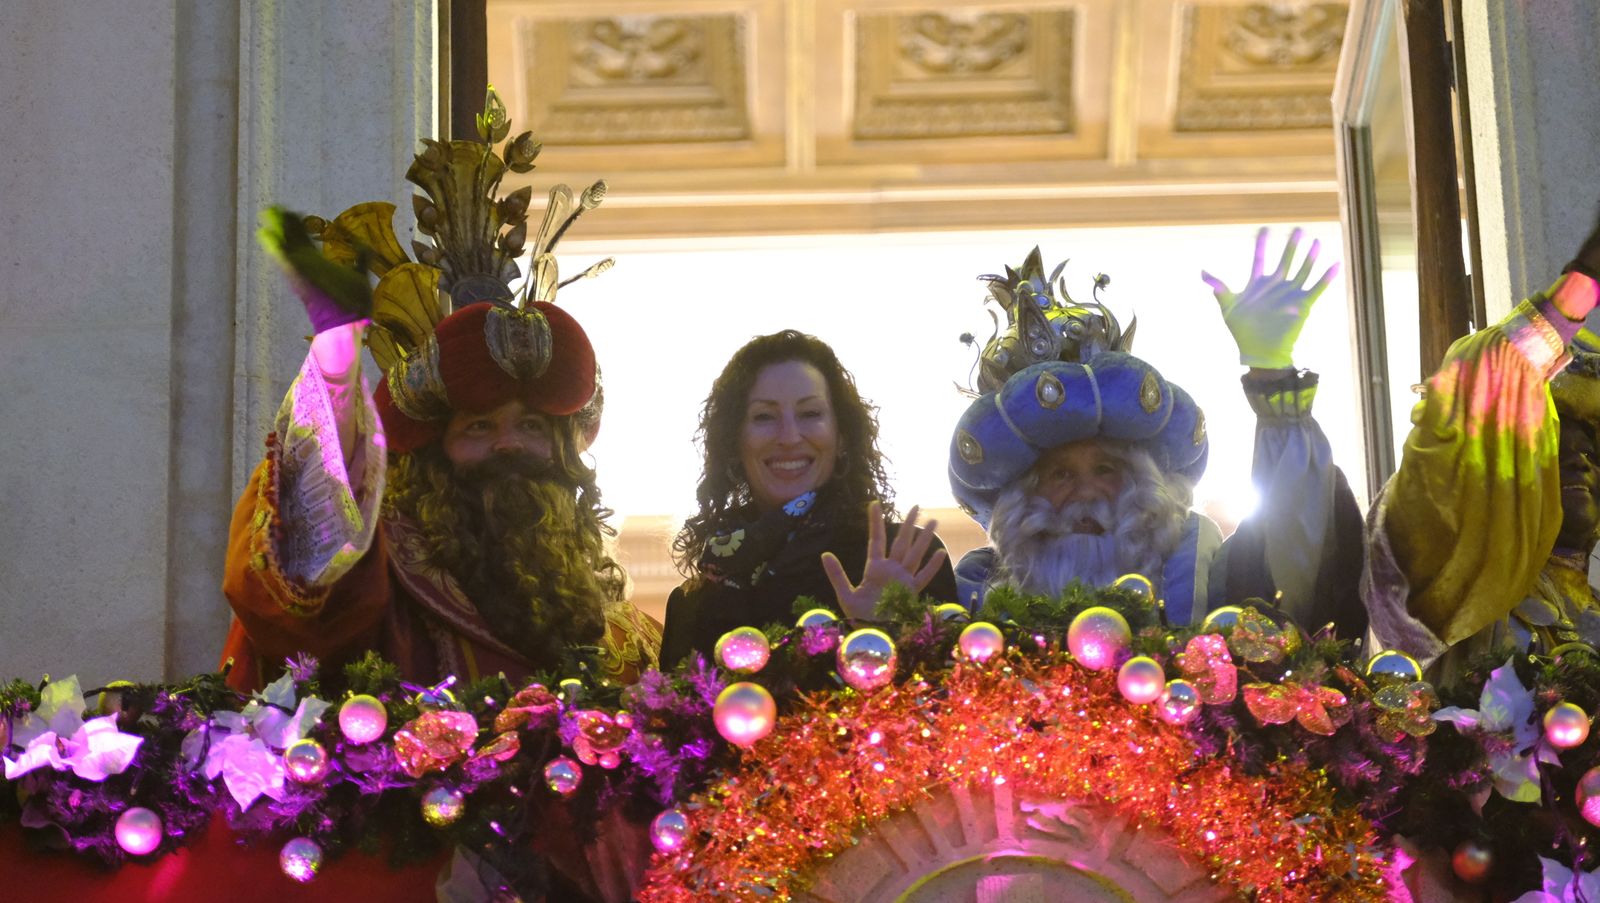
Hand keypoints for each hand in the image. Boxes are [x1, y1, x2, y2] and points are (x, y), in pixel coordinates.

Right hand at [257, 206, 372, 333]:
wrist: (350, 320)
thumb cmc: (354, 301)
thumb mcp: (359, 274)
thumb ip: (362, 257)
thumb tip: (365, 244)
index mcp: (319, 263)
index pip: (305, 240)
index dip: (298, 226)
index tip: (292, 211)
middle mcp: (307, 265)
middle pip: (292, 239)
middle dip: (283, 223)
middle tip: (275, 206)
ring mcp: (301, 271)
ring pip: (285, 246)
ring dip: (275, 230)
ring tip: (267, 214)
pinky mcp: (299, 277)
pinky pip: (284, 260)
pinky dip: (274, 248)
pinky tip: (264, 234)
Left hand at [822, 502, 948, 620]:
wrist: (873, 635)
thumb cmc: (858, 618)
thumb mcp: (845, 594)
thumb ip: (837, 574)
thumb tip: (825, 554)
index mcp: (874, 569)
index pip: (876, 540)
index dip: (876, 522)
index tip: (875, 504)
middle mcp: (891, 570)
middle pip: (902, 542)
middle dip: (908, 524)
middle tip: (916, 506)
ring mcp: (903, 580)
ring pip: (915, 554)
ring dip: (924, 538)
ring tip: (933, 522)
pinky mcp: (912, 592)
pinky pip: (924, 576)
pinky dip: (933, 566)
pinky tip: (940, 552)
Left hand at [1201, 227, 1338, 369]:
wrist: (1258, 351)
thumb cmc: (1241, 331)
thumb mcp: (1227, 307)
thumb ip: (1219, 288)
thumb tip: (1203, 273)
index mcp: (1257, 284)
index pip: (1260, 258)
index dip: (1262, 244)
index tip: (1265, 229)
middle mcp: (1276, 286)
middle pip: (1285, 260)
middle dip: (1291, 245)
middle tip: (1298, 229)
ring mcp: (1290, 294)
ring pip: (1302, 270)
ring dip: (1310, 257)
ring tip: (1315, 241)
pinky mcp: (1303, 305)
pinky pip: (1317, 288)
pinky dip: (1326, 277)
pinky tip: (1335, 264)